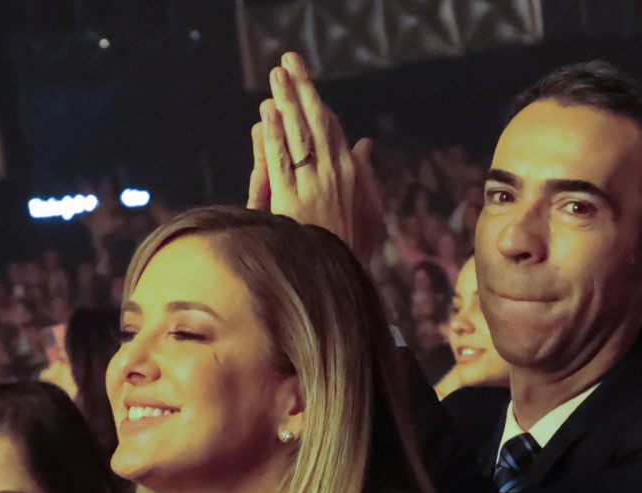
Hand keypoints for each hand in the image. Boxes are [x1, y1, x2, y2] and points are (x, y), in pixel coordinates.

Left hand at [247, 52, 384, 265]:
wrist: (340, 281)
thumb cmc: (356, 250)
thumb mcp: (373, 211)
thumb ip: (369, 174)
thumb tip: (367, 143)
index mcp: (353, 175)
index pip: (334, 130)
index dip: (318, 104)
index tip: (306, 82)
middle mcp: (335, 175)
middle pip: (317, 123)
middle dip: (302, 89)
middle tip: (289, 61)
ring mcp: (314, 187)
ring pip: (299, 136)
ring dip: (286, 102)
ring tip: (276, 75)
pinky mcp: (293, 202)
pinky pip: (283, 163)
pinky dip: (275, 137)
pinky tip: (268, 114)